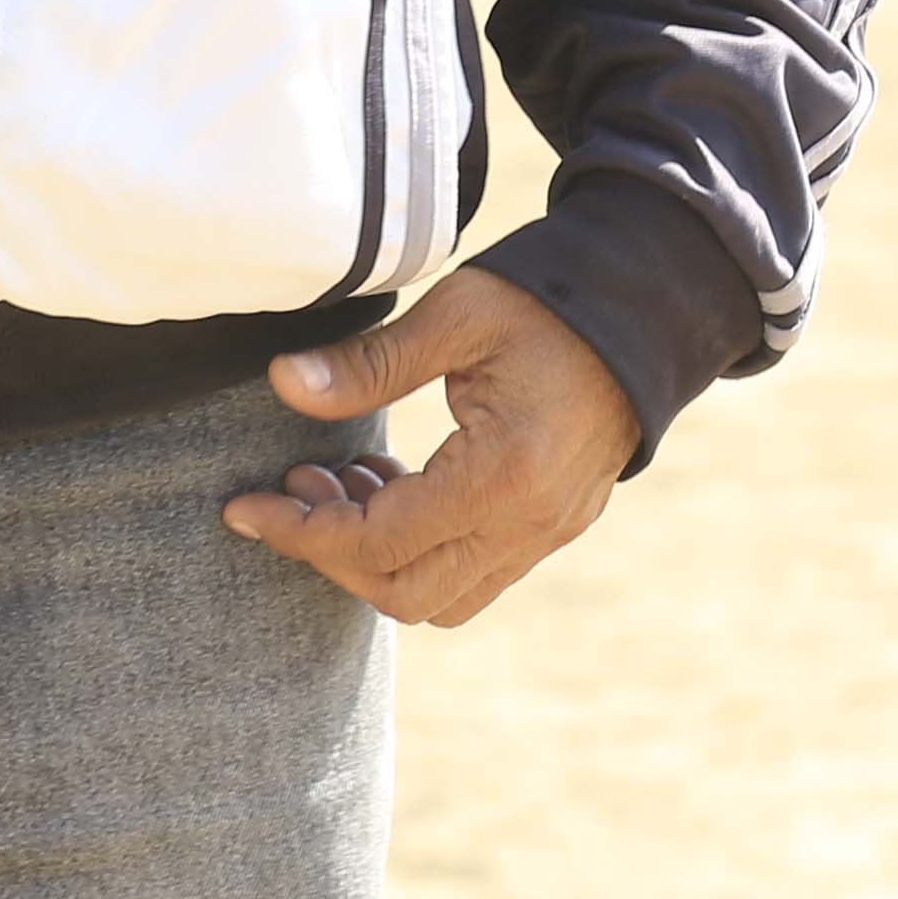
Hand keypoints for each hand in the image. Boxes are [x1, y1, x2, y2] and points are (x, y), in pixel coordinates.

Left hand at [220, 264, 637, 627]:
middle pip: (405, 594)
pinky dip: (421, 550)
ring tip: (342, 481)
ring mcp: (550, 533)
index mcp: (505, 475)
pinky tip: (393, 486)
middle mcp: (531, 524)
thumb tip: (283, 384)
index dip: (302, 530)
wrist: (650, 305)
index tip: (247, 507)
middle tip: (295, 486)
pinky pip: (475, 575)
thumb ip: (369, 362)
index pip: (379, 542)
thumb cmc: (552, 299)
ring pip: (442, 599)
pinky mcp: (558, 525)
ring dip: (376, 558)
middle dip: (332, 553)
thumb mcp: (457, 315)